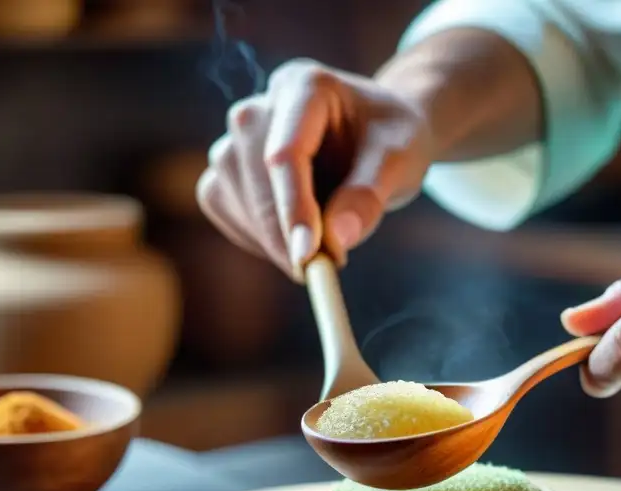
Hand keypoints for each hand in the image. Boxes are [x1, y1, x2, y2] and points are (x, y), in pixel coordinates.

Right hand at [196, 58, 434, 279]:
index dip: (293, 208)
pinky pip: (221, 205)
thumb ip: (369, 197)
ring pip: (228, 191)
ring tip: (320, 252)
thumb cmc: (392, 142)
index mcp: (305, 87)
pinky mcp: (228, 166)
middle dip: (280, 232)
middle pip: (249, 171)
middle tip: (317, 272)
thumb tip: (337, 240)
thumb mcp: (399, 163)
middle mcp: (262, 105)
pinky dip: (252, 234)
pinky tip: (291, 242)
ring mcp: (238, 135)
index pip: (286, 152)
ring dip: (268, 236)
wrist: (380, 135)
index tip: (307, 257)